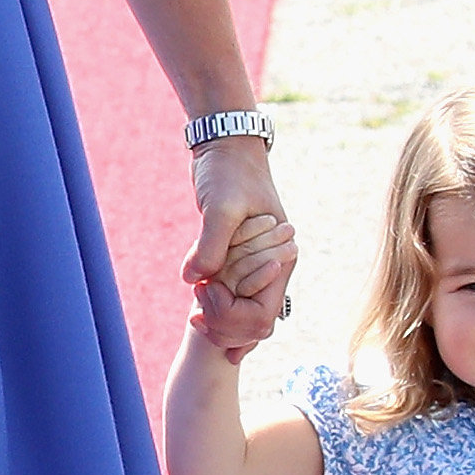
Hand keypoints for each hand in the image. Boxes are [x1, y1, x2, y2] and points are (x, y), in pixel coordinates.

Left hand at [186, 144, 293, 362]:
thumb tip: (194, 281)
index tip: (201, 291)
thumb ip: (210, 245)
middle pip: (255, 325)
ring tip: (194, 315)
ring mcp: (256, 267)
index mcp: (280, 258)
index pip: (261, 316)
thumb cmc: (228, 171)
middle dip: (224, 327)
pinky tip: (199, 314)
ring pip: (245, 317)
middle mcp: (273, 267)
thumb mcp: (221, 207)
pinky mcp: (238, 262)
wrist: (225, 147)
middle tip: (194, 313)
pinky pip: (235, 300)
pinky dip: (218, 312)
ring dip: (220, 324)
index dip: (229, 316)